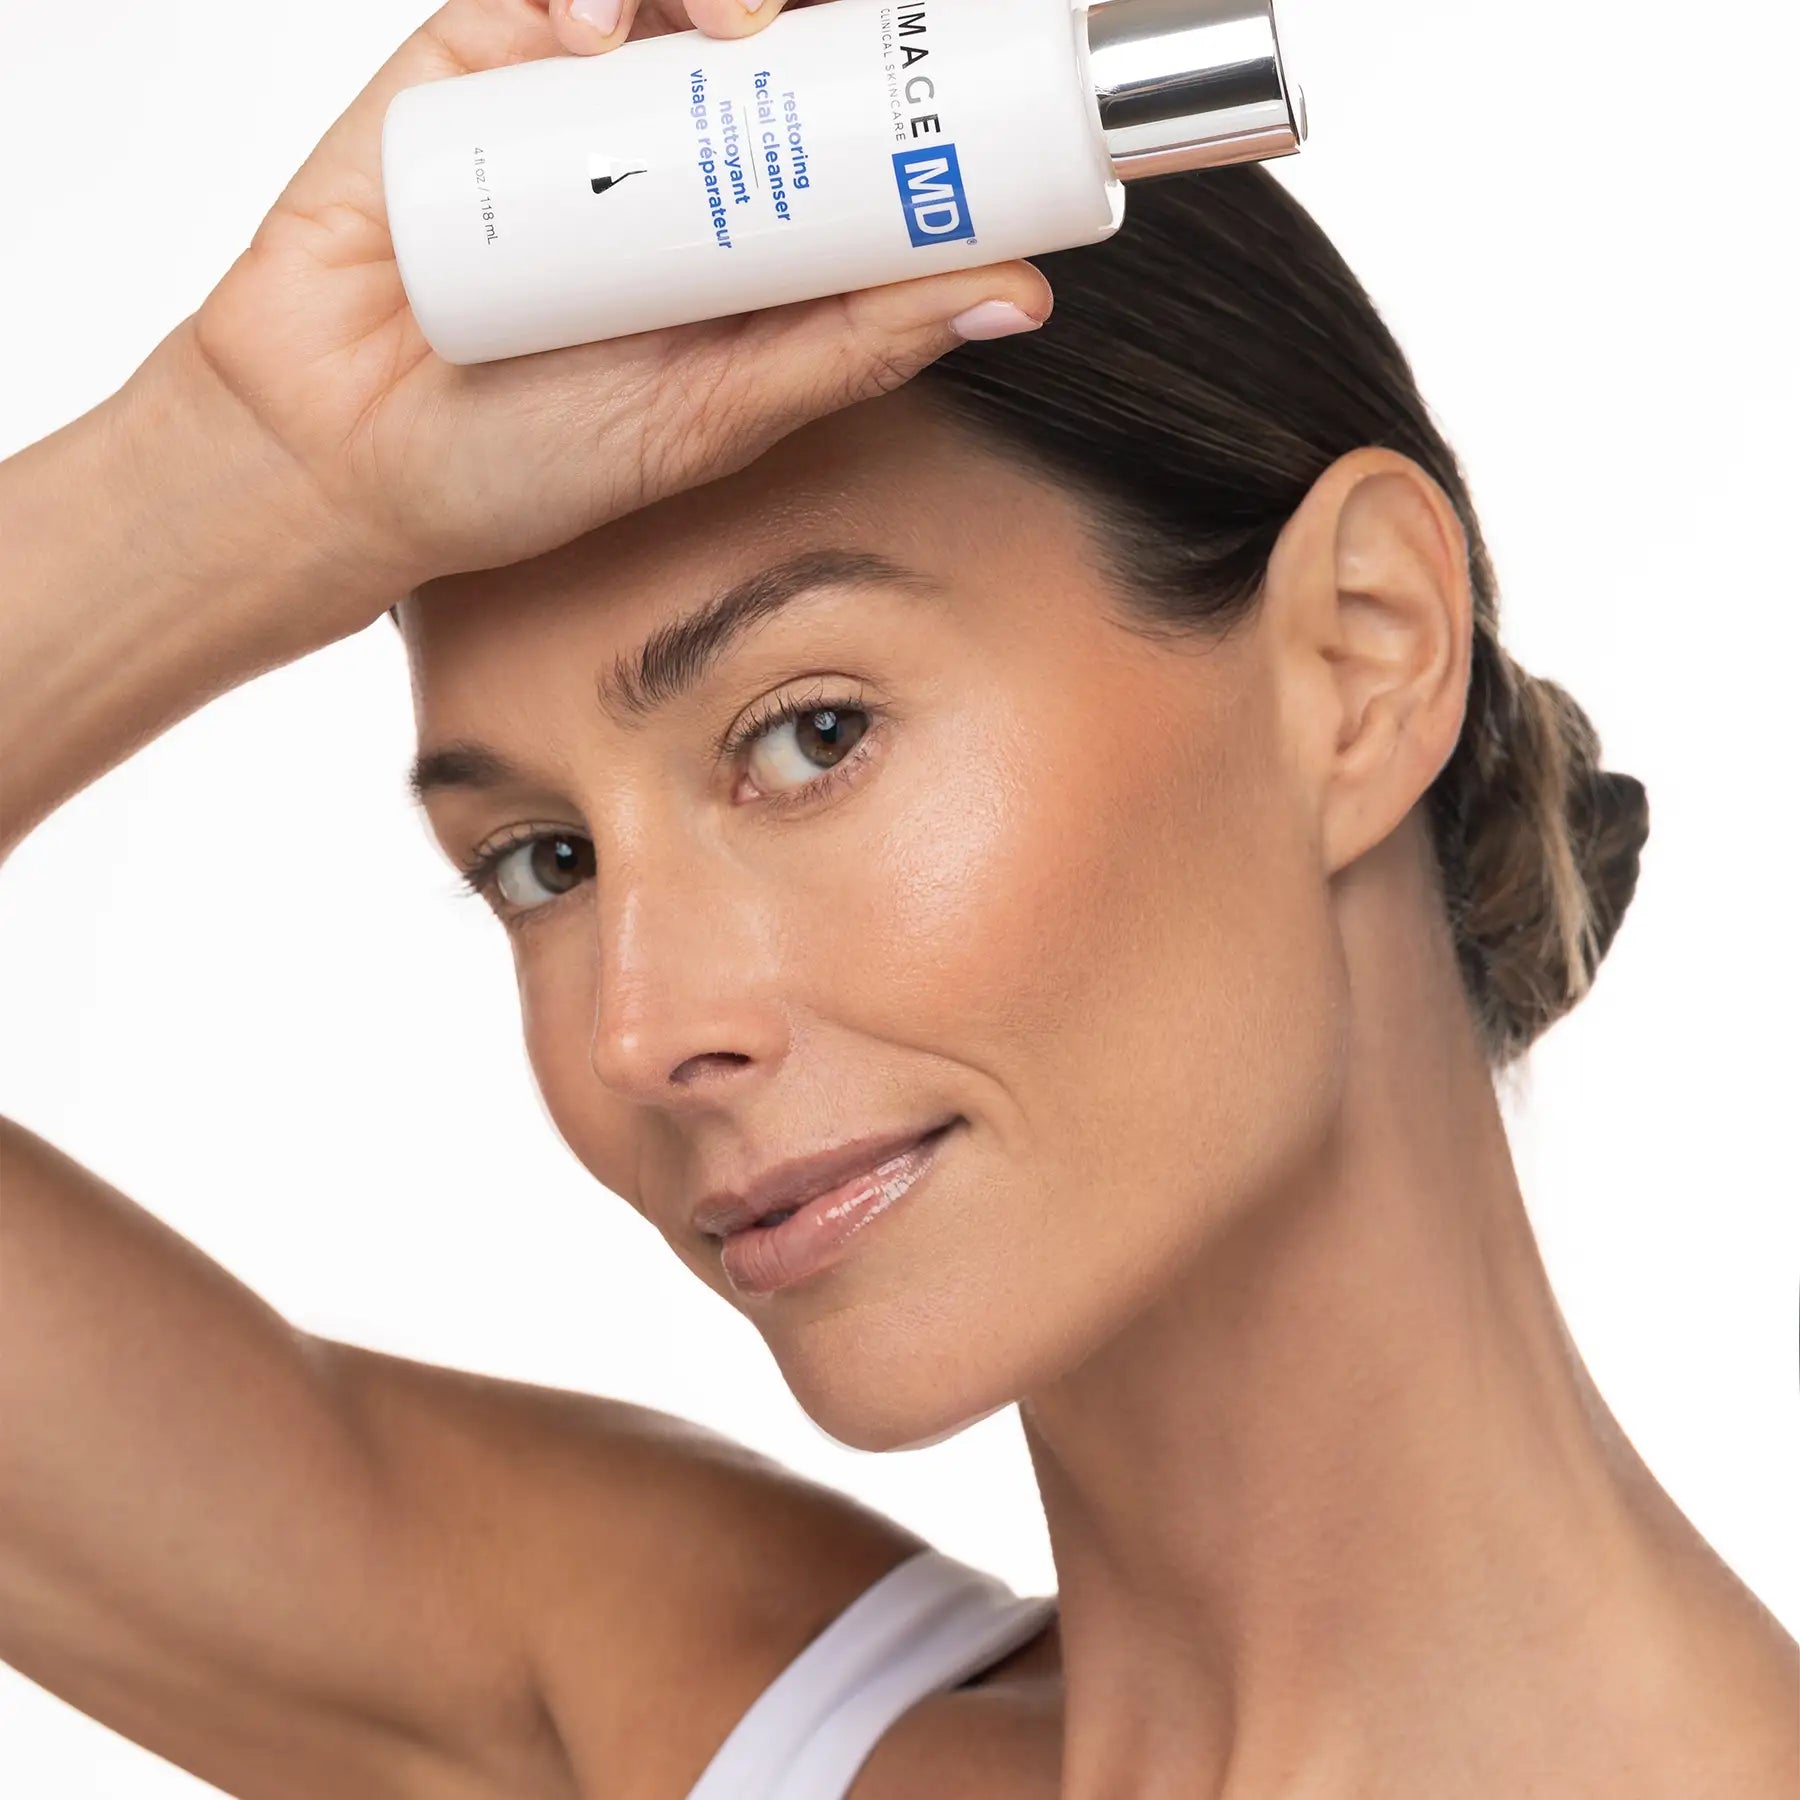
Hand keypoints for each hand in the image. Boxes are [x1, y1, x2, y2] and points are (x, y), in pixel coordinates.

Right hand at [181, 0, 1052, 646]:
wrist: (338, 454)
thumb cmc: (525, 458)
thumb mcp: (715, 416)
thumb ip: (852, 351)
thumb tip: (1014, 295)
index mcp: (752, 241)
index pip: (857, 135)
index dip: (915, 89)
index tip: (970, 86)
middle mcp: (678, 157)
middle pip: (782, 36)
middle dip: (826, 19)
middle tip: (862, 35)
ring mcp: (579, 103)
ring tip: (736, 27)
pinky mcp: (478, 61)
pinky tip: (591, 20)